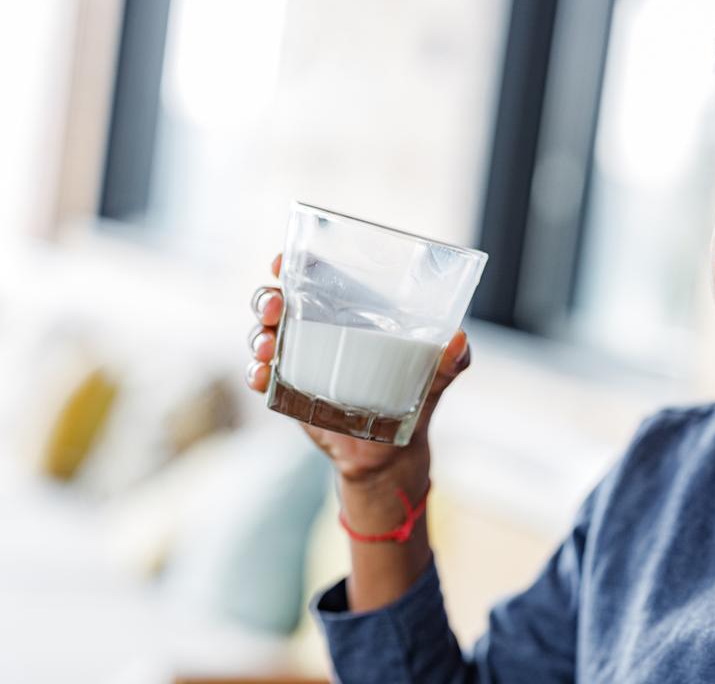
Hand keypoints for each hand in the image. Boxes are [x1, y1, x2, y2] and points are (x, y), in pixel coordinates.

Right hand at [246, 254, 471, 486]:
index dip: (292, 262)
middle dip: (267, 297)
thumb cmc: (416, 398)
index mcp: (349, 312)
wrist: (392, 453)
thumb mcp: (437, 376)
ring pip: (263, 334)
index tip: (281, 261)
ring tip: (267, 347)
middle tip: (275, 307)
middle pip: (277, 300)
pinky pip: (261, 376)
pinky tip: (263, 376)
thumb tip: (459, 338)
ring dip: (257, 335)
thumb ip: (451, 358)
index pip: (313, 275)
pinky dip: (256, 373)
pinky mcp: (288, 390)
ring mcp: (298, 358)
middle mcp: (317, 328)